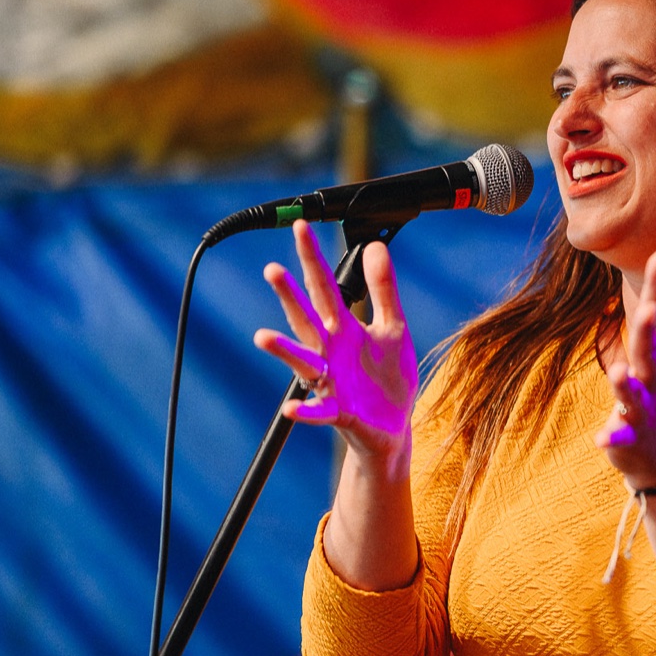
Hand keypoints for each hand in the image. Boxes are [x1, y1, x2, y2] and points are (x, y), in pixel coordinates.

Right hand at [251, 220, 417, 464]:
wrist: (393, 428)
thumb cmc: (387, 378)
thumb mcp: (392, 327)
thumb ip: (383, 289)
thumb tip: (375, 246)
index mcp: (343, 329)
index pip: (324, 288)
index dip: (312, 258)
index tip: (300, 227)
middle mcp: (329, 352)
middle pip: (307, 319)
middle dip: (290, 296)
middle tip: (272, 268)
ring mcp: (330, 382)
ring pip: (302, 363)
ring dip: (283, 350)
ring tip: (262, 336)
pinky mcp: (340, 412)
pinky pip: (320, 411)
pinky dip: (306, 410)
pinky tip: (291, 408)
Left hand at [597, 249, 655, 485]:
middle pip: (650, 353)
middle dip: (649, 332)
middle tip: (650, 308)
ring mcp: (644, 410)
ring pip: (633, 396)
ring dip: (626, 385)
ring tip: (618, 372)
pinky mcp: (630, 437)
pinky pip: (620, 437)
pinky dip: (612, 437)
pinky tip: (601, 437)